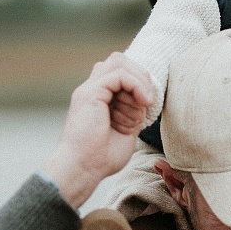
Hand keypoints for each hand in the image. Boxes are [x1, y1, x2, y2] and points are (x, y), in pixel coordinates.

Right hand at [43, 54, 154, 207]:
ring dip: (139, 82)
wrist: (83, 169)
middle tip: (147, 101)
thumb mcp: (127, 129)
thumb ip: (134, 111)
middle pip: (119, 61)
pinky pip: (119, 74)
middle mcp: (92, 90)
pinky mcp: (91, 93)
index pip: (120, 71)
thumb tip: (147, 100)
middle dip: (140, 77)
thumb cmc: (103, 157)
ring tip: (143, 105)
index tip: (147, 106)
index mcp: (98, 97)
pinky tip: (142, 103)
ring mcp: (89, 89)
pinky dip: (136, 86)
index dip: (138, 82)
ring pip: (119, 62)